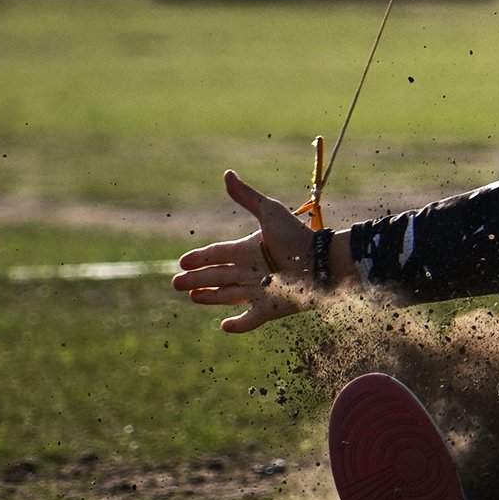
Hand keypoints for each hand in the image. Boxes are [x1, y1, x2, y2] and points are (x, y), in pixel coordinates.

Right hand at [173, 170, 312, 332]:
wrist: (322, 261)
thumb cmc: (296, 236)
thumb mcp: (269, 213)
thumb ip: (247, 197)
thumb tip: (227, 174)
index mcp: (248, 249)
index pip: (218, 254)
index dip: (199, 257)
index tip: (182, 260)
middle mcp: (251, 271)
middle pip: (217, 275)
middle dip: (196, 278)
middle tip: (176, 282)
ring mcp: (260, 290)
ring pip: (227, 295)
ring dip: (210, 296)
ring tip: (192, 296)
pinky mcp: (270, 309)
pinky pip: (249, 320)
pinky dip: (237, 325)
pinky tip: (224, 326)